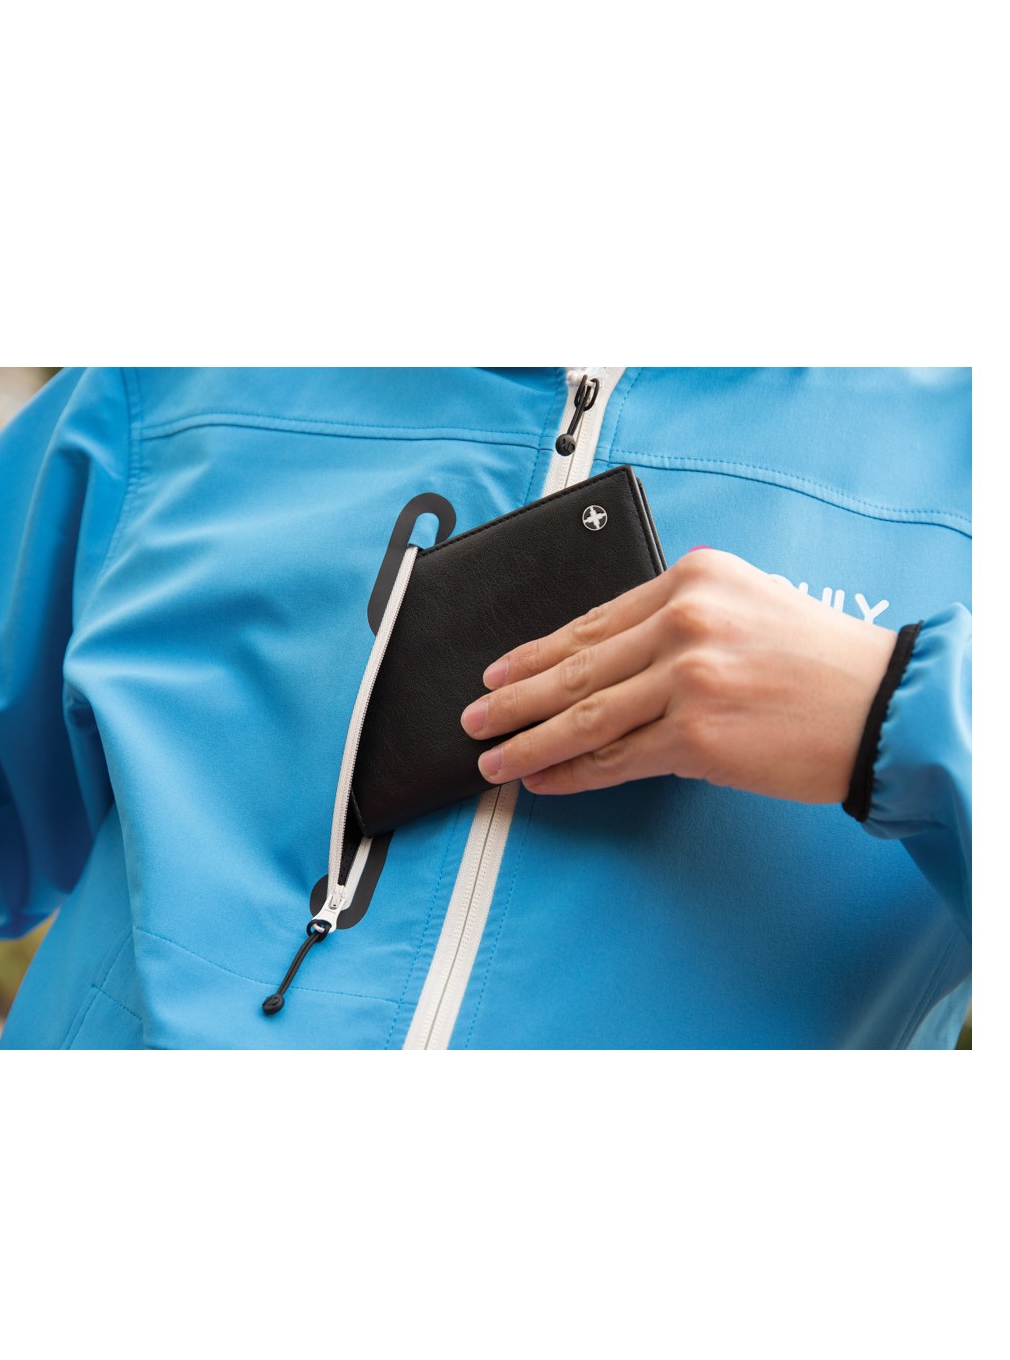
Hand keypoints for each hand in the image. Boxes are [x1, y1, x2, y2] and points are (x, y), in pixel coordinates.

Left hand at [459, 549, 896, 804]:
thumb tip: (605, 661)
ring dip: (528, 741)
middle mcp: (684, 621)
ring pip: (584, 716)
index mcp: (692, 580)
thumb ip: (679, 621)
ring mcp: (687, 679)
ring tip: (493, 757)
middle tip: (474, 717)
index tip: (499, 669)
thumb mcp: (748, 605)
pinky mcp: (697, 737)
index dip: (536, 651)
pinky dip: (573, 773)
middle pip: (575, 666)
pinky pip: (617, 758)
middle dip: (514, 698)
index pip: (593, 621)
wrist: (883, 705)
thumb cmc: (822, 661)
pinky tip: (543, 780)